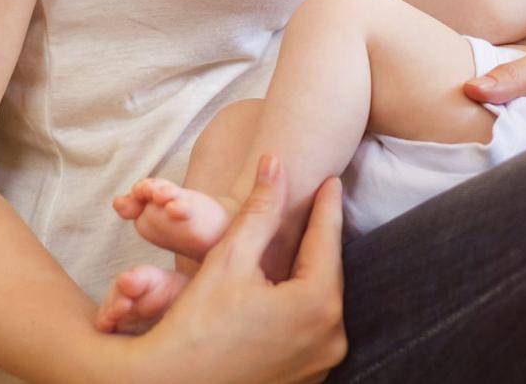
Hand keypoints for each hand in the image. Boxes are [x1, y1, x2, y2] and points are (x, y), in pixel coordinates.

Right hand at [111, 155, 346, 383]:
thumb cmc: (194, 326)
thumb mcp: (229, 258)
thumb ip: (260, 209)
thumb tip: (275, 163)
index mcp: (317, 305)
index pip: (327, 241)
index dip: (326, 206)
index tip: (331, 180)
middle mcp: (330, 339)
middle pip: (327, 273)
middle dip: (319, 239)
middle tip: (320, 206)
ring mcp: (320, 365)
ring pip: (321, 302)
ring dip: (311, 273)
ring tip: (305, 242)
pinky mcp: (306, 380)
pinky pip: (312, 330)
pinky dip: (302, 305)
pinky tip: (289, 288)